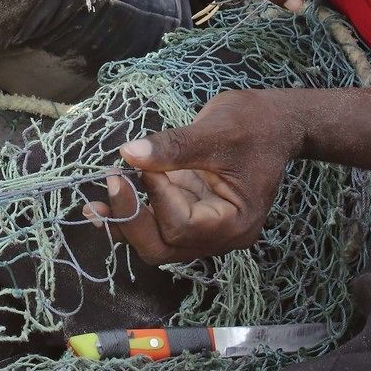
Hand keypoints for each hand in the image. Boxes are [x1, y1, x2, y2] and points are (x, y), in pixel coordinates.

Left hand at [84, 91, 303, 263]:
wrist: (276, 122)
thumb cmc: (256, 124)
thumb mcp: (216, 130)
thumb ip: (174, 146)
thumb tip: (129, 153)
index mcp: (236, 222)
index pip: (183, 226)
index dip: (156, 197)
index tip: (142, 162)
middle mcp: (221, 236)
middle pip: (164, 247)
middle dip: (132, 220)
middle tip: (110, 184)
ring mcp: (205, 228)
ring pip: (156, 242)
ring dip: (126, 221)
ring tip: (94, 203)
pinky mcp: (192, 213)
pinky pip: (157, 225)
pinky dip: (133, 214)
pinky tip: (107, 202)